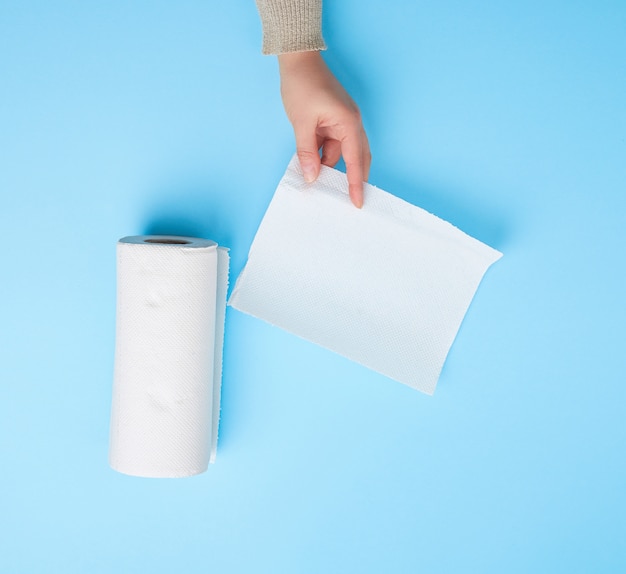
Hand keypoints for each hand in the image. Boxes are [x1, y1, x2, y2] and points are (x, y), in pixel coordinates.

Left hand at [278, 51, 370, 207]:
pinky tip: (312, 164)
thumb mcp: (302, 123)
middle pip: (357, 158)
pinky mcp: (333, 121)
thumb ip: (307, 152)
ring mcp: (343, 122)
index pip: (355, 161)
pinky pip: (332, 144)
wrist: (298, 60)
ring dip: (329, 166)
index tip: (358, 203)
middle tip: (348, 201)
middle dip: (352, 179)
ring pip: (341, 153)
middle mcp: (351, 124)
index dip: (355, 184)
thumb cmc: (302, 86)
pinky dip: (323, 155)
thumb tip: (311, 176)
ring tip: (316, 182)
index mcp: (349, 123)